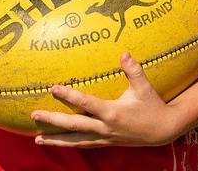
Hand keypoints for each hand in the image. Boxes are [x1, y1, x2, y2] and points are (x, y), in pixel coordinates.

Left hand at [32, 52, 180, 147]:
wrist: (163, 130)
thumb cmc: (153, 106)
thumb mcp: (144, 87)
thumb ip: (134, 70)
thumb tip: (124, 53)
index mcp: (113, 113)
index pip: (86, 103)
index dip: (69, 95)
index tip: (53, 88)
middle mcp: (105, 128)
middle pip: (74, 126)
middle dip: (53, 121)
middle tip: (34, 115)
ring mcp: (105, 137)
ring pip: (75, 141)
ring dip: (56, 140)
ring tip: (37, 139)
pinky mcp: (106, 142)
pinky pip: (83, 144)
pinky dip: (69, 144)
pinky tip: (57, 143)